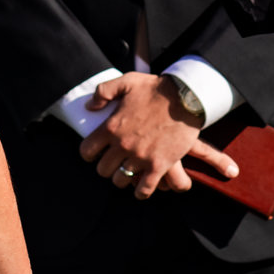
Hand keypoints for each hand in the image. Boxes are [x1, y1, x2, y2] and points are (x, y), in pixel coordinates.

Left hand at [79, 73, 237, 198]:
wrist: (187, 97)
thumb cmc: (156, 88)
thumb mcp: (127, 82)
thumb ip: (103, 92)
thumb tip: (89, 107)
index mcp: (112, 126)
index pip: (87, 150)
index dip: (89, 153)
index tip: (96, 151)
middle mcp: (123, 145)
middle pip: (103, 169)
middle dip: (106, 166)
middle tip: (114, 161)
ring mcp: (141, 157)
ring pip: (120, 180)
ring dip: (122, 177)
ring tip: (128, 171)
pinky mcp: (159, 166)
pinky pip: (144, 189)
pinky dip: (141, 191)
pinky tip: (141, 187)